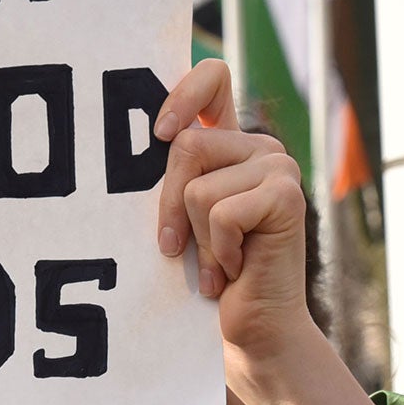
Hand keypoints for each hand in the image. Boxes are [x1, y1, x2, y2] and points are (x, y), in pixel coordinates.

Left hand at [153, 58, 310, 360]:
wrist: (252, 326)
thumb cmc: (206, 274)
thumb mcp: (180, 216)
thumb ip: (170, 175)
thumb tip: (116, 147)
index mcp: (231, 143)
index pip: (212, 78)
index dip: (182, 94)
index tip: (161, 134)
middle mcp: (259, 147)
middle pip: (186, 147)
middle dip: (172, 207)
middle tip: (184, 248)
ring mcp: (279, 167)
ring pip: (198, 188)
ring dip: (198, 238)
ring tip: (219, 262)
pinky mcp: (287, 196)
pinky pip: (220, 213)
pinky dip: (217, 251)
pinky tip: (237, 268)